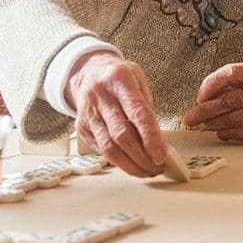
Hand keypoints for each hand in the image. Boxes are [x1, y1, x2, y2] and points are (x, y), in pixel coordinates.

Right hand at [66, 51, 165, 176]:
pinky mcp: (81, 126)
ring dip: (130, 165)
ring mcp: (88, 112)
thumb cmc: (118, 76)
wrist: (88, 71)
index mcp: (119, 79)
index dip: (150, 137)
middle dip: (142, 157)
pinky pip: (99, 149)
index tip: (161, 156)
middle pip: (122, 135)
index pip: (137, 113)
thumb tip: (158, 140)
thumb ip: (147, 106)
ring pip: (108, 147)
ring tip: (146, 171)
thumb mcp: (138, 79)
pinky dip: (117, 161)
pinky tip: (130, 164)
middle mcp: (100, 96)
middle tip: (157, 168)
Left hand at [182, 59, 242, 140]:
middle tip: (190, 116)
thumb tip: (209, 92)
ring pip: (235, 116)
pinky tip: (220, 132)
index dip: (211, 84)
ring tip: (201, 126)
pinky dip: (229, 133)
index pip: (232, 72)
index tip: (200, 95)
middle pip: (230, 98)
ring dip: (213, 123)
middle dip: (205, 109)